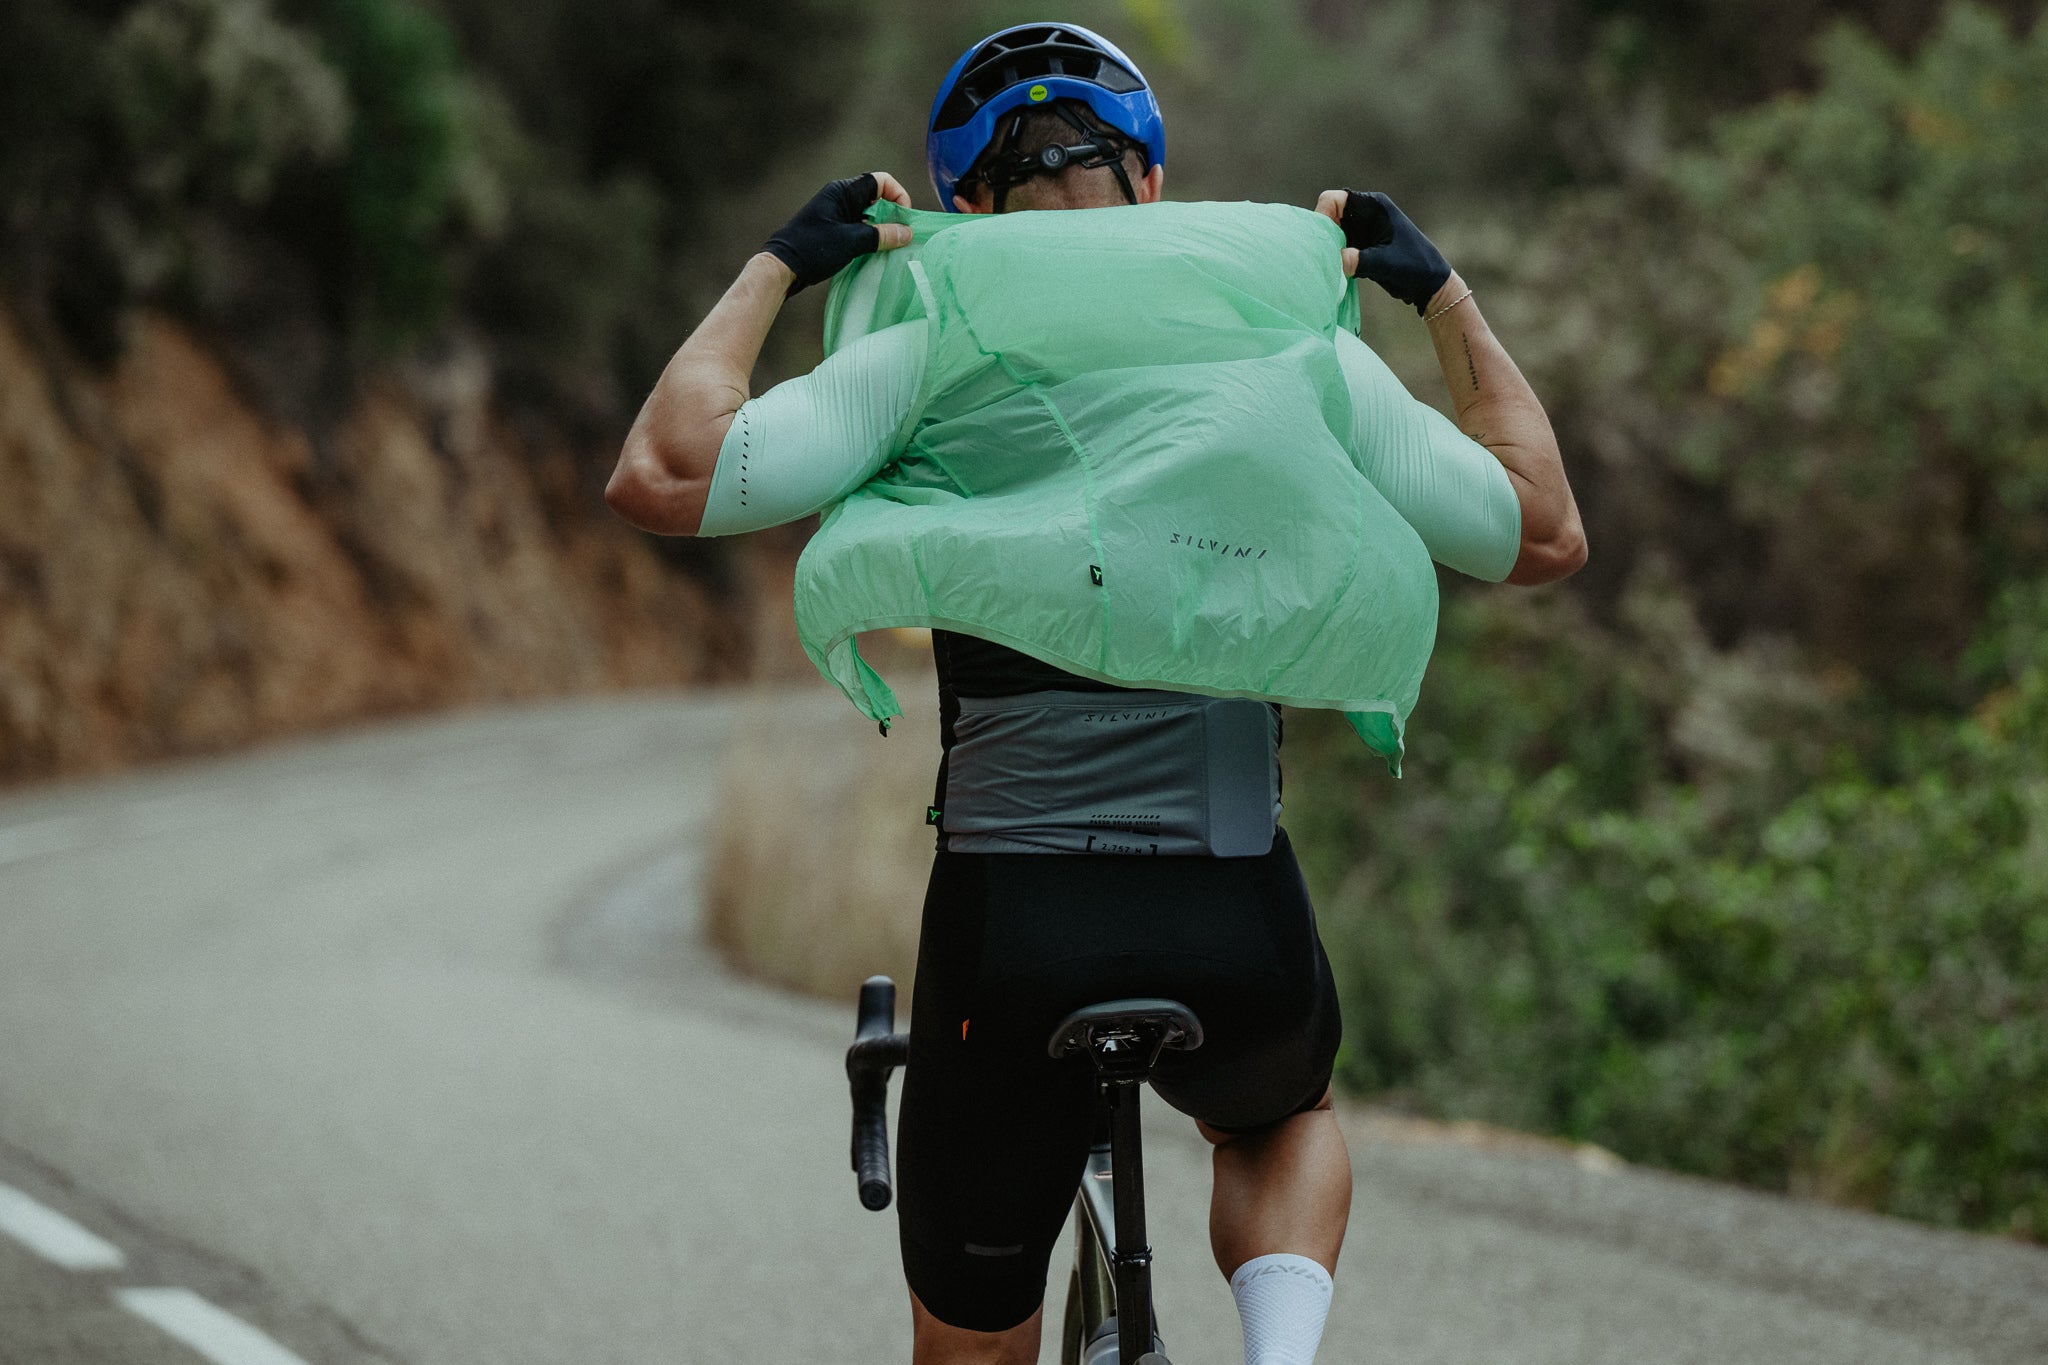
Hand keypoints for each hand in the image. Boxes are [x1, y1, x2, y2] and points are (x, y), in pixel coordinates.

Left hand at [763, 172, 914, 294]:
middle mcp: (840, 198)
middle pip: (877, 198)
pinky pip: (860, 227)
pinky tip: (877, 251)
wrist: (782, 267)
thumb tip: (907, 233)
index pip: (879, 181)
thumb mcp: (851, 241)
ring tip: (892, 246)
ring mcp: (837, 214)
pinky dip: (872, 237)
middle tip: (902, 235)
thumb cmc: (813, 249)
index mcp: (842, 191)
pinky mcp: (835, 230)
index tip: (904, 218)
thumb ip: (881, 236)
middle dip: (892, 214)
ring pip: (870, 215)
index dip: (897, 195)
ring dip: (883, 228)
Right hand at [1314, 188, 1450, 315]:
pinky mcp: (1359, 246)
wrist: (1428, 284)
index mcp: (1374, 206)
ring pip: (1331, 233)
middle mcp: (1364, 214)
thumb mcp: (1385, 263)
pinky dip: (1332, 257)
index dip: (1323, 215)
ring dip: (1327, 248)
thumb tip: (1334, 260)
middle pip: (1329, 216)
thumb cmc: (1413, 266)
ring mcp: (1361, 230)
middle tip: (1323, 255)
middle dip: (1323, 234)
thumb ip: (1359, 260)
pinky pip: (1337, 247)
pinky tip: (1334, 271)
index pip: (1336, 199)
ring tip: (1327, 265)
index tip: (1323, 238)